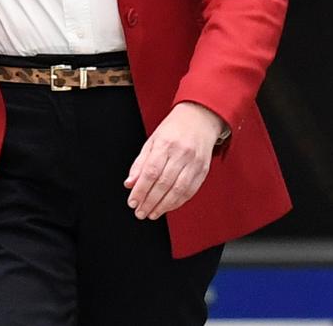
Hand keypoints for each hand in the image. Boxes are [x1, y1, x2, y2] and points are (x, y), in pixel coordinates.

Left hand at [123, 101, 223, 219]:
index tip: (132, 202)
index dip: (141, 190)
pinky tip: (167, 207)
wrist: (199, 118)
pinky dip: (178, 202)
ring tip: (152, 213)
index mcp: (165, 144)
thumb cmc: (173, 129)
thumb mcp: (152, 140)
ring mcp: (194, 162)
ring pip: (178, 190)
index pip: (150, 172)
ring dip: (163, 206)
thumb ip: (140, 163)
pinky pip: (190, 191)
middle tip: (140, 212)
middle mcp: (181, 153)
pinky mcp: (203, 170)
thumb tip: (130, 184)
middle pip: (163, 184)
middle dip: (150, 201)